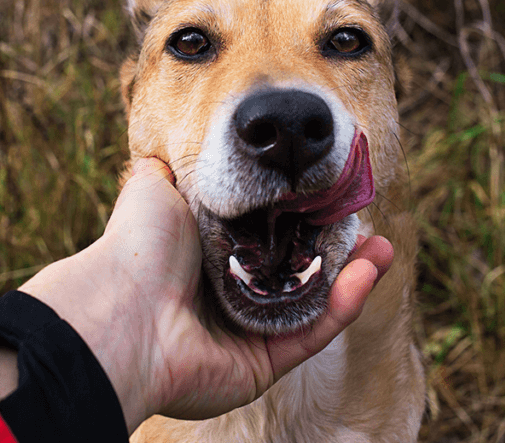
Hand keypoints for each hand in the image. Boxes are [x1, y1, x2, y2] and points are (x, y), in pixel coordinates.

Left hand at [18, 157, 392, 430]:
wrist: (122, 309)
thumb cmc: (138, 244)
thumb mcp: (154, 186)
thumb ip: (173, 167)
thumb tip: (169, 141)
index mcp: (207, 256)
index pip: (267, 235)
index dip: (302, 216)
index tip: (333, 192)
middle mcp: (228, 295)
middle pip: (295, 271)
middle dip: (336, 247)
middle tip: (365, 222)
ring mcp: (246, 332)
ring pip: (311, 302)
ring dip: (352, 276)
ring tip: (382, 247)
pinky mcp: (260, 364)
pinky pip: (311, 334)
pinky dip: (342, 305)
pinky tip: (368, 272)